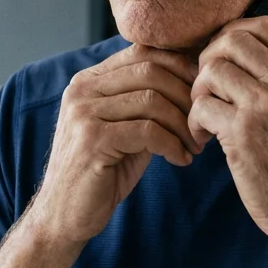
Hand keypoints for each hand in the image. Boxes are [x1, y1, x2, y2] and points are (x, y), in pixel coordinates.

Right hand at [28, 45, 202, 246]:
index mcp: (89, 80)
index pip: (143, 51)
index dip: (180, 66)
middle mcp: (82, 90)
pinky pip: (148, 131)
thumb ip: (144, 102)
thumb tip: (192, 78)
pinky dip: (173, 145)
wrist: (63, 216)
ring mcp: (84, 113)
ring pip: (152, 100)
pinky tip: (181, 160)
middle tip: (203, 124)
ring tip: (194, 145)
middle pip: (151, 71)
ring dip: (183, 124)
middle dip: (186, 97)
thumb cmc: (102, 172)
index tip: (202, 93)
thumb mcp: (124, 128)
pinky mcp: (92, 140)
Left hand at [188, 17, 267, 246]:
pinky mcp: (245, 133)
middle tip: (207, 88)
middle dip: (209, 59)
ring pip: (212, 70)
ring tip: (205, 116)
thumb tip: (238, 49)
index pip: (262, 25)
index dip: (232, 36)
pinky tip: (204, 139)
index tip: (223, 62)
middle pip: (232, 39)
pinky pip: (201, 106)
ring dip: (198, 91)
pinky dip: (194, 121)